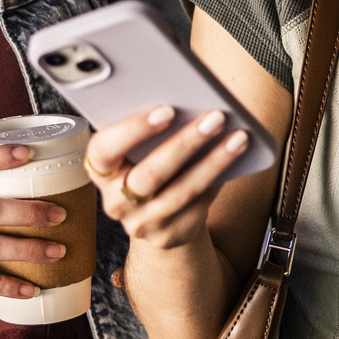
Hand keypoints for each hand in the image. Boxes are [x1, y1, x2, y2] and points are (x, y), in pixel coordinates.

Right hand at [84, 105, 249, 249]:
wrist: (156, 214)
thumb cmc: (147, 163)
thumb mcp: (137, 149)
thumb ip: (149, 129)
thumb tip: (189, 102)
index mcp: (100, 170)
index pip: (104, 149)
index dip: (133, 129)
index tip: (167, 108)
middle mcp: (115, 202)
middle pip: (150, 174)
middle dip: (186, 143)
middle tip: (215, 117)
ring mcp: (141, 224)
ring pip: (182, 192)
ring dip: (214, 162)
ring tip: (238, 137)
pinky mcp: (168, 236)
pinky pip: (198, 206)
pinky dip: (220, 180)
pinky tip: (236, 159)